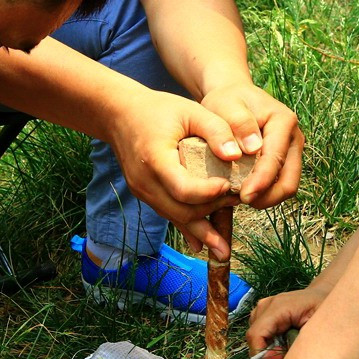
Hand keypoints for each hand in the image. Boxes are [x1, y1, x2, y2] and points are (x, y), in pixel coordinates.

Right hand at [106, 92, 247, 254]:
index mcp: (155, 159)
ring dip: (201, 230)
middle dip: (211, 213)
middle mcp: (145, 182)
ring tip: (223, 249)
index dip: (209, 193)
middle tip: (238, 203)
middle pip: (181, 210)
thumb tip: (238, 155)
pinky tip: (202, 245)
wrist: (120, 115)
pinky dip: (187, 229)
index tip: (230, 186)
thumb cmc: (158, 109)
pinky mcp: (146, 195)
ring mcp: (143, 192)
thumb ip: (216, 130)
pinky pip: (168, 215)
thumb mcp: (190, 110)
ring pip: (175, 217)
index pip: (183, 189)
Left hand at [199, 84, 302, 208]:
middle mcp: (294, 138)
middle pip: (290, 181)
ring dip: (266, 197)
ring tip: (239, 197)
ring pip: (286, 186)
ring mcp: (292, 151)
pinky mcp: (285, 161)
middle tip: (241, 201)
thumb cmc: (227, 100)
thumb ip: (238, 124)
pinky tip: (243, 191)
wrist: (233, 96)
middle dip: (268, 197)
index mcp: (283, 121)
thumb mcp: (226, 105)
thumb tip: (253, 148)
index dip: (262, 182)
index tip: (244, 196)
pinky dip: (264, 193)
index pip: (277, 159)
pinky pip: (278, 184)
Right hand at [247, 287, 329, 358]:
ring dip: (266, 347)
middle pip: (252, 337)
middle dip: (266, 352)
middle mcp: (265, 305)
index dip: (262, 354)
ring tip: (286, 346)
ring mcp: (262, 307)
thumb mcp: (315, 328)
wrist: (321, 295)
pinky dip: (267, 341)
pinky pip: (258, 332)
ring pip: (254, 336)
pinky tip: (282, 339)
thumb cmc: (322, 310)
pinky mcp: (262, 311)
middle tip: (286, 355)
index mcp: (278, 307)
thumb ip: (298, 343)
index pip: (256, 334)